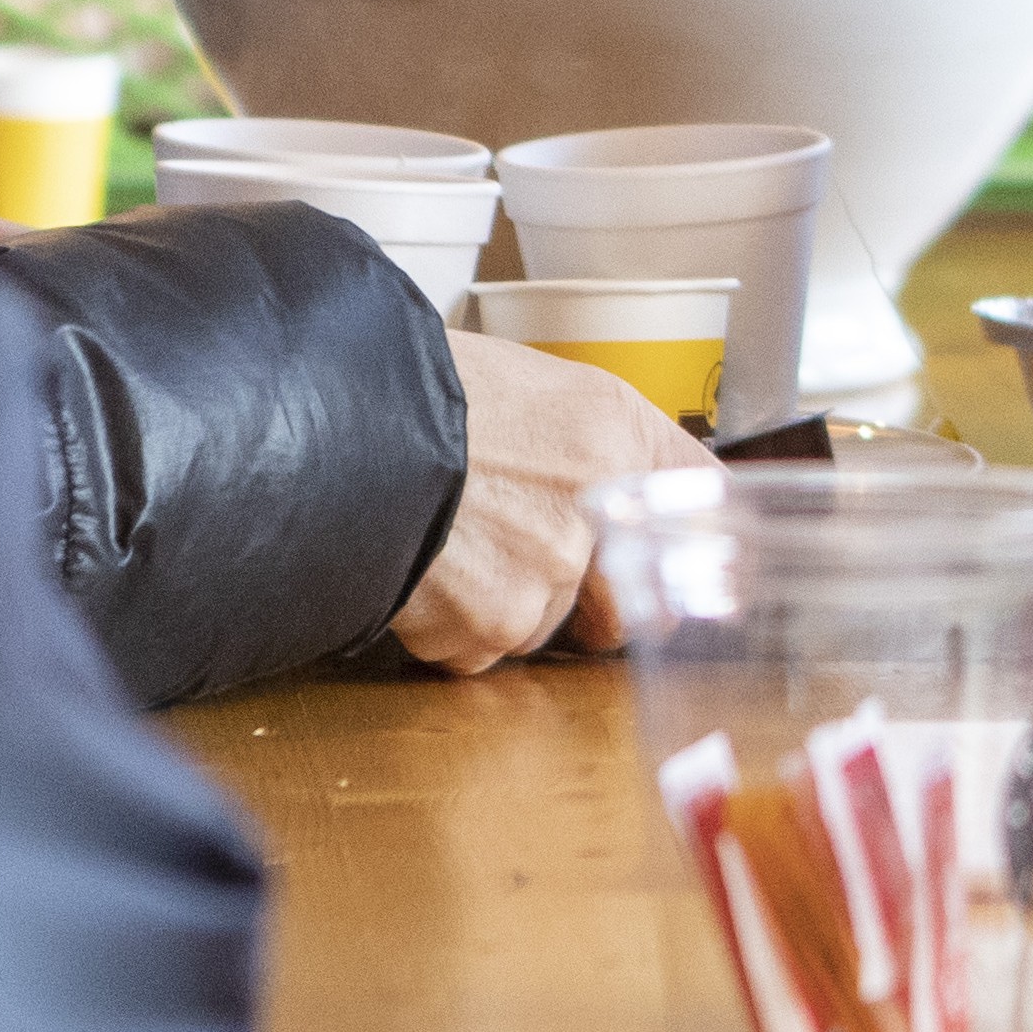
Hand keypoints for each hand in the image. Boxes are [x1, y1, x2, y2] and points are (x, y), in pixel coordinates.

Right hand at [393, 334, 714, 672]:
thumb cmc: (409, 389)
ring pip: (540, 622)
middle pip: (623, 590)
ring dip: (500, 605)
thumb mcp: (518, 381)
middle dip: (587, 594)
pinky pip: (478, 650)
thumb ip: (579, 441)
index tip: (700, 556)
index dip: (698, 529)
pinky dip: (448, 628)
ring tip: (445, 548)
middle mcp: (594, 506)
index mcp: (609, 428)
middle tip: (523, 559)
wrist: (331, 427)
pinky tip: (418, 576)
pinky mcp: (491, 625)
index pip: (701, 490)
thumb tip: (597, 484)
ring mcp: (546, 573)